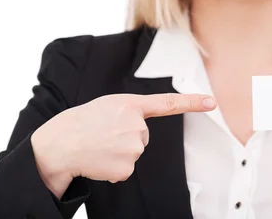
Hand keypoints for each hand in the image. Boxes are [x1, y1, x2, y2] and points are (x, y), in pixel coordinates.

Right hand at [31, 93, 216, 197]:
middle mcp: (136, 124)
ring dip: (119, 153)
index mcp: (130, 105)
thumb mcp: (108, 106)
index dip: (192, 102)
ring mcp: (132, 146)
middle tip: (104, 135)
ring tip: (100, 146)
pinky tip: (100, 159)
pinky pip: (126, 169)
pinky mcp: (127, 166)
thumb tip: (139, 131)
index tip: (212, 102)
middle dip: (126, 137)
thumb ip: (129, 112)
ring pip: (135, 153)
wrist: (60, 144)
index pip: (167, 103)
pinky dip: (114, 168)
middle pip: (143, 136)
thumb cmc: (83, 123)